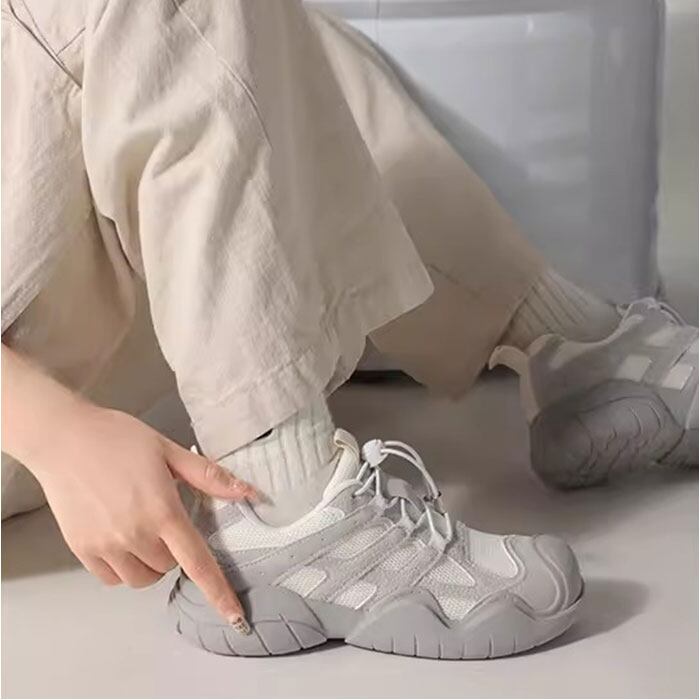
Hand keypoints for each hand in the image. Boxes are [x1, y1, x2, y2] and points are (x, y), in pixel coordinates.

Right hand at [2, 345, 253, 631]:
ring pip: (142, 578)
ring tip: (141, 527)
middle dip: (174, 549)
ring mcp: (106, 545)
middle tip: (162, 515)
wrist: (64, 438)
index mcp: (163, 511)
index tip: (235, 617)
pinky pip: (112, 578)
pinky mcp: (83, 549)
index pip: (198, 562)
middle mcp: (135, 534)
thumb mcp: (168, 450)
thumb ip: (209, 476)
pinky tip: (119, 536)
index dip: (219, 592)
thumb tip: (248, 492)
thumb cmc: (119, 439)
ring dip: (150, 562)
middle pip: (169, 567)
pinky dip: (123, 566)